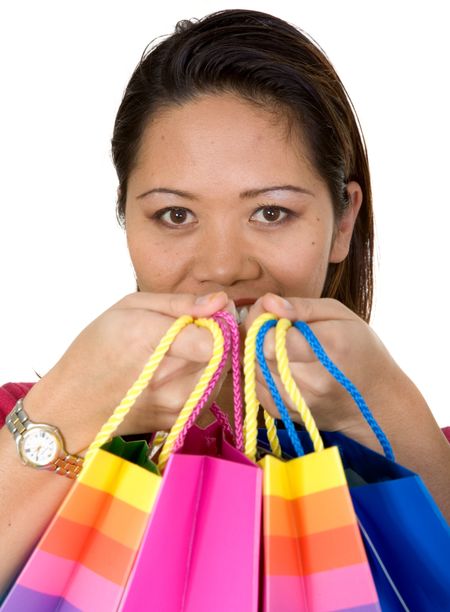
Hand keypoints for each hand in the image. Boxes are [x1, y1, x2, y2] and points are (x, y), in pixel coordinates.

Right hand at [23, 291, 233, 451]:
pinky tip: (176, 372)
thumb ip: (180, 303)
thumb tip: (221, 301)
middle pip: (224, 354)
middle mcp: (170, 378)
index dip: (220, 322)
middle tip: (192, 329)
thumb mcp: (129, 308)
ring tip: (180, 351)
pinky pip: (210, 391)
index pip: (215, 339)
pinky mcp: (181, 420)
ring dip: (211, 358)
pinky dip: (202, 378)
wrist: (73, 406)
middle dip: (218, 337)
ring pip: (222, 372)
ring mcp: (177, 404)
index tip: (209, 313)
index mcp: (153, 340)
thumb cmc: (96, 350)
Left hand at [245, 293, 405, 449]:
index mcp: (329, 349)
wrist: (377, 402)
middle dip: (261, 336)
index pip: (271, 337)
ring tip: (285, 349)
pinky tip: (283, 367)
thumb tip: (268, 302)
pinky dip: (262, 373)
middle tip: (279, 330)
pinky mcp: (284, 414)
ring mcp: (297, 402)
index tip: (278, 317)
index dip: (267, 321)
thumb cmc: (361, 350)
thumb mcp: (341, 315)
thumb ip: (301, 306)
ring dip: (260, 355)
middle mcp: (312, 381)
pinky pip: (255, 386)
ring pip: (253, 369)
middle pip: (259, 352)